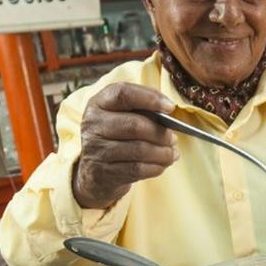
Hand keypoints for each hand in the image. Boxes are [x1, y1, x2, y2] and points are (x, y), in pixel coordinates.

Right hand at [73, 83, 178, 208]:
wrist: (93, 172)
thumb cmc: (115, 137)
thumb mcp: (121, 116)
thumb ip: (142, 109)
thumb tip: (168, 111)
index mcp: (99, 103)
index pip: (123, 93)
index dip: (150, 98)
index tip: (170, 107)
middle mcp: (93, 124)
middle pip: (135, 125)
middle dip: (160, 132)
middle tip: (173, 138)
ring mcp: (96, 149)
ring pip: (139, 149)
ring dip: (162, 152)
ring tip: (172, 153)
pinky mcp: (103, 172)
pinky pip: (137, 169)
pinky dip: (156, 167)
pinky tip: (162, 164)